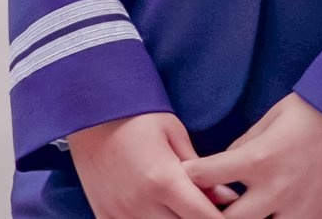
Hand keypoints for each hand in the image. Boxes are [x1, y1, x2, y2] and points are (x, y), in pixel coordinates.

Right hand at [66, 111, 239, 217]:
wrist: (91, 113)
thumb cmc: (138, 116)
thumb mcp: (174, 133)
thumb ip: (200, 170)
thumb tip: (226, 197)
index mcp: (163, 180)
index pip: (202, 216)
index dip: (220, 218)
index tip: (230, 213)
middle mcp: (141, 204)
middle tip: (206, 206)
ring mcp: (120, 214)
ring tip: (183, 207)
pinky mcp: (104, 217)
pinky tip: (159, 212)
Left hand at [181, 93, 321, 218]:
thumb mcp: (277, 116)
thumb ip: (248, 143)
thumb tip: (226, 164)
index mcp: (260, 159)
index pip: (207, 174)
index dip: (191, 175)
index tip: (184, 174)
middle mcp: (275, 192)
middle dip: (212, 214)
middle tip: (207, 206)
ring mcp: (301, 212)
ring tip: (244, 212)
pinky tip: (278, 214)